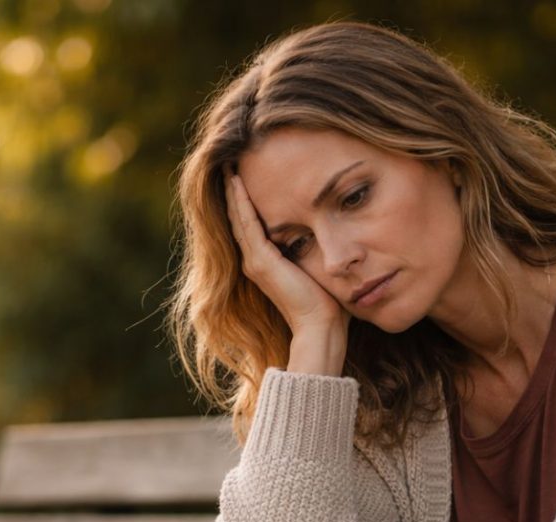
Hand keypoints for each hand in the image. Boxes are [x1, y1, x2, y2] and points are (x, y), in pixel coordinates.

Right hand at [224, 169, 349, 365]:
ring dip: (233, 190)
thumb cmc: (326, 302)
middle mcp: (254, 261)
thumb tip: (327, 229)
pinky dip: (241, 201)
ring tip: (228, 165)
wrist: (319, 326)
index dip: (245, 199)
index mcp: (265, 263)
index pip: (251, 223)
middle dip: (234, 189)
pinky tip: (237, 180)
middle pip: (239, 217)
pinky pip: (247, 223)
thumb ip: (313, 247)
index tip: (244, 173)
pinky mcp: (261, 261)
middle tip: (229, 161)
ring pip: (238, 217)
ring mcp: (255, 261)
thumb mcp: (316, 266)